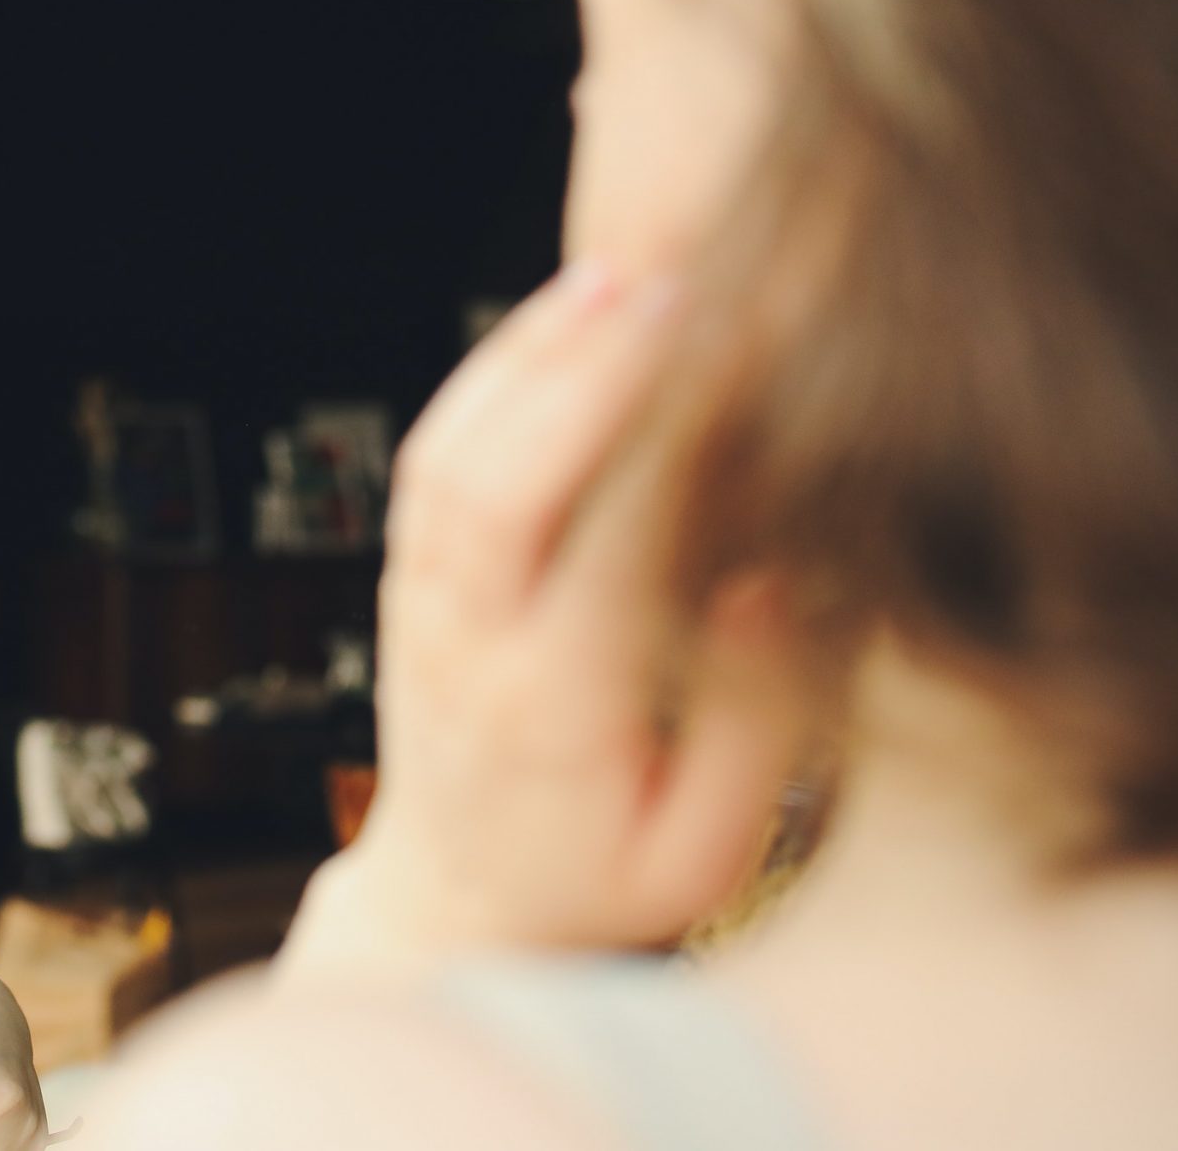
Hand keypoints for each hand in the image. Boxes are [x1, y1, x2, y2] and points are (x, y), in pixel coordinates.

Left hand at [280, 264, 799, 975]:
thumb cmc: (598, 879)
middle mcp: (465, 643)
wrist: (455, 902)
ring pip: (451, 452)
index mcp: (548, 713)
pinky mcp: (407, 574)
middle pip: (501, 483)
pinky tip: (554, 319)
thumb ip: (745, 724)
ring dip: (528, 354)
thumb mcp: (700, 848)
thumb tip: (769, 581)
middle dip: (584, 375)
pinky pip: (430, 456)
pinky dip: (488, 376)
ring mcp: (419, 601)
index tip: (748, 372)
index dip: (673, 451)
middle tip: (677, 289)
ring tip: (617, 274)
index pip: (608, 553)